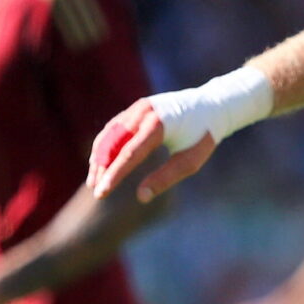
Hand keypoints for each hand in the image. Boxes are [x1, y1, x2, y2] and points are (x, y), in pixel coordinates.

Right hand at [88, 100, 214, 202]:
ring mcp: (135, 109)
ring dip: (99, 159)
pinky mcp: (133, 110)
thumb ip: (166, 177)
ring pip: (108, 136)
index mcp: (158, 124)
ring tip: (93, 182)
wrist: (210, 106)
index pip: (129, 153)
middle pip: (113, 144)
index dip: (114, 175)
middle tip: (97, 192)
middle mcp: (142, 112)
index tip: (102, 193)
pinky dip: (104, 147)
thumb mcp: (190, 160)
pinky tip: (100, 165)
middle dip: (102, 169)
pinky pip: (113, 130)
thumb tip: (141, 197)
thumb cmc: (202, 137)